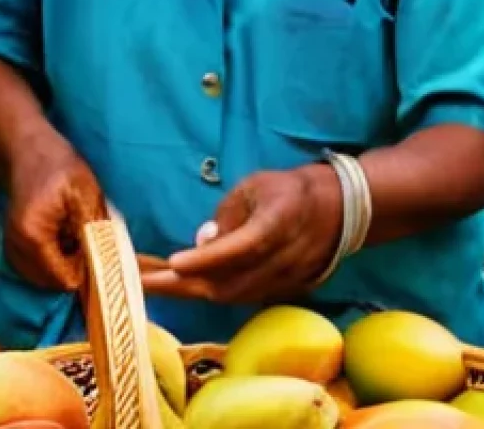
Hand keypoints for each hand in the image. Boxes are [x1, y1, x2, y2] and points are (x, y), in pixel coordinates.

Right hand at [4, 130, 106, 290]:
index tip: (101, 253)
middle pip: (52, 282)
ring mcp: (10, 250)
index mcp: (33, 238)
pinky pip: (36, 268)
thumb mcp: (86, 193)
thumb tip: (105, 264)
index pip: (63, 278)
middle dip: (75, 268)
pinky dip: (54, 259)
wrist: (28, 152)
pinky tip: (65, 237)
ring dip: (65, 264)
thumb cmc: (60, 168)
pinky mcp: (13, 247)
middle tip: (90, 241)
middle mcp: (15, 250)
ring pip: (44, 277)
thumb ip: (94, 231)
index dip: (86, 272)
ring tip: (76, 235)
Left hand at [142, 166, 341, 305]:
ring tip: (157, 284)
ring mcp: (286, 279)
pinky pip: (244, 297)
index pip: (236, 248)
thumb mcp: (257, 186)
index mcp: (277, 223)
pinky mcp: (285, 290)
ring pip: (233, 296)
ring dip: (193, 293)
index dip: (203, 259)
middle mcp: (282, 257)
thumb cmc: (291, 189)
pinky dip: (214, 293)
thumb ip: (228, 214)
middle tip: (142, 282)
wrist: (341, 208)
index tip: (170, 263)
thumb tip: (201, 242)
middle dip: (182, 287)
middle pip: (228, 284)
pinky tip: (189, 287)